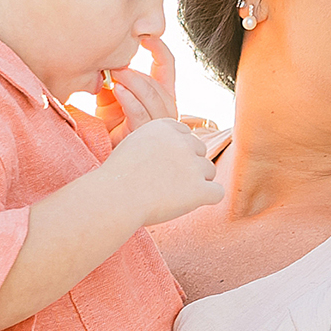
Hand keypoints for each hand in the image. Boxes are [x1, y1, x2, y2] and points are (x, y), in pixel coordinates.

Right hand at [100, 111, 226, 224]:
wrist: (113, 199)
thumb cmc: (117, 178)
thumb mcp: (134, 145)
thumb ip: (158, 143)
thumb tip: (177, 154)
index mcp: (165, 127)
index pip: (187, 136)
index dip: (177, 153)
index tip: (161, 167)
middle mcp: (182, 141)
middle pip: (200, 152)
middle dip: (188, 166)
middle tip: (165, 183)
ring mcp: (193, 165)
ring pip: (209, 171)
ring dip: (196, 183)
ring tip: (170, 194)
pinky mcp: (200, 188)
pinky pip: (217, 193)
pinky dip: (206, 199)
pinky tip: (187, 203)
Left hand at [102, 32, 179, 126]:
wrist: (106, 151)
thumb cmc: (110, 124)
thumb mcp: (113, 95)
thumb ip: (117, 78)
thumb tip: (112, 60)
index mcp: (161, 94)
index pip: (166, 64)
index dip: (158, 47)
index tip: (143, 34)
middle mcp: (167, 108)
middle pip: (157, 81)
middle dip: (135, 72)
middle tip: (114, 63)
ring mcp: (160, 123)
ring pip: (153, 95)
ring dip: (133, 82)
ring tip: (115, 75)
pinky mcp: (147, 135)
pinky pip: (141, 113)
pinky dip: (129, 99)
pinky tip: (117, 90)